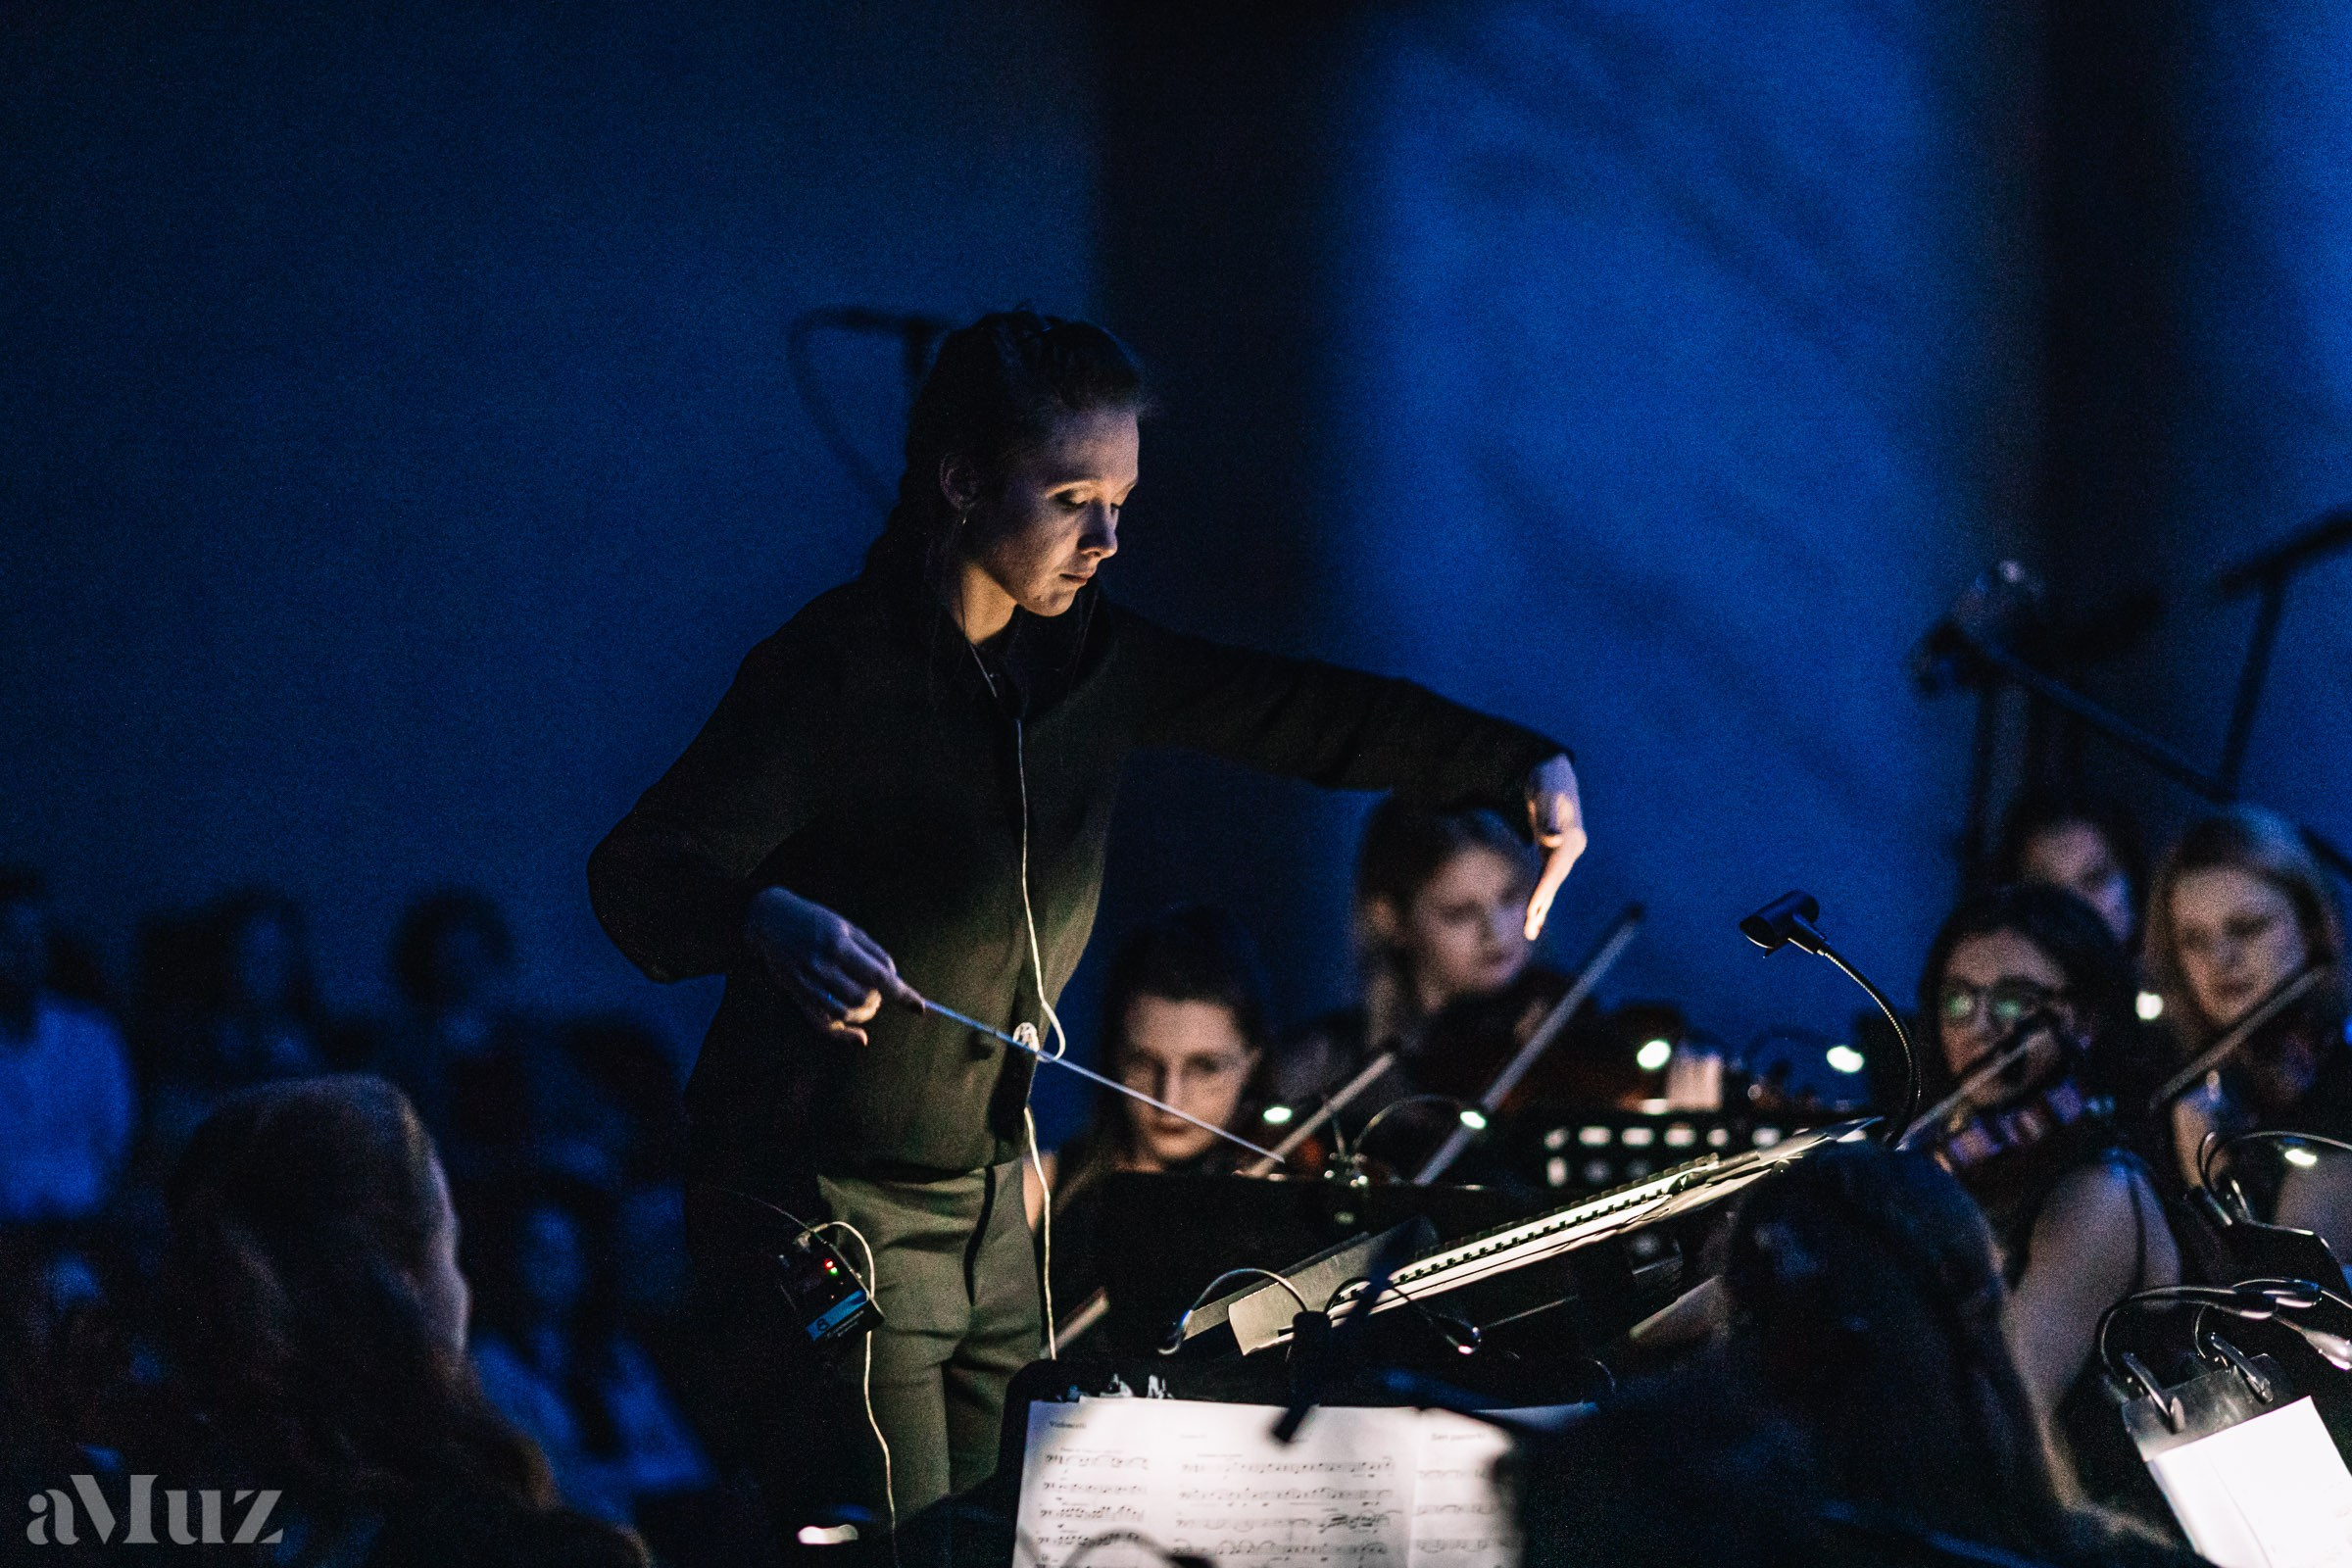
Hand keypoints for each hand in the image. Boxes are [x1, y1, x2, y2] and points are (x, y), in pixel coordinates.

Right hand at [743, 886, 921, 1045]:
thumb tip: (893, 979)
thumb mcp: (847, 926)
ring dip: (864, 1013)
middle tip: (877, 990)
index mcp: (838, 944)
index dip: (902, 994)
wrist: (771, 920)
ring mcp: (808, 983)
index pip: (879, 975)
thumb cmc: (817, 921)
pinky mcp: (797, 995)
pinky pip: (824, 1025)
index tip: (920, 1008)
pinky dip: (845, 1034)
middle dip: (878, 999)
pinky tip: (859, 1034)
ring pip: (846, 1013)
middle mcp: (822, 965)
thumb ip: (873, 952)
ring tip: (867, 1001)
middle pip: (863, 998)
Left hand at [1523, 753, 1585, 940]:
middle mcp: (1572, 846)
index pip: (1555, 869)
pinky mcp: (1556, 849)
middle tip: (1529, 930)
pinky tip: (1535, 909)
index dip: (1544, 890)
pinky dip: (1542, 892)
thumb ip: (1547, 818)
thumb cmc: (1546, 780)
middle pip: (1555, 880)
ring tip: (1531, 930)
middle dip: (1542, 905)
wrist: (1552, 769)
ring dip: (1542, 905)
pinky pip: (1548, 875)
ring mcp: (1565, 849)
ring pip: (1552, 882)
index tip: (1533, 909)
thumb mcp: (1544, 795)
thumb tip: (1553, 841)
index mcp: (1572, 837)